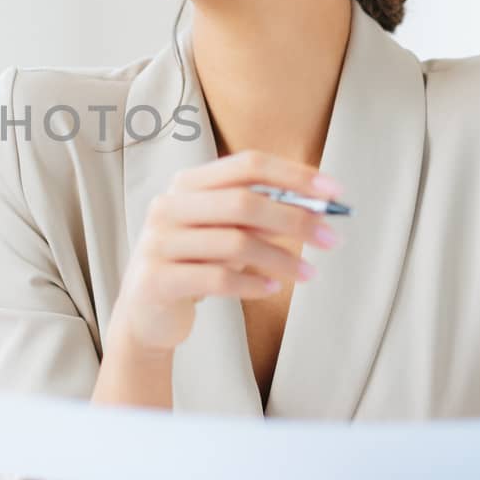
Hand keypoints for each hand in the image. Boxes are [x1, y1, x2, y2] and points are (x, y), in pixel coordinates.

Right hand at [112, 148, 343, 353]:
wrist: (146, 314)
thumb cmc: (194, 265)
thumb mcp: (224, 233)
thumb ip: (258, 216)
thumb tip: (315, 209)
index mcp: (187, 184)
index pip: (247, 165)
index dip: (294, 175)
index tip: (334, 192)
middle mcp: (168, 206)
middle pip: (243, 201)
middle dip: (295, 219)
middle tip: (331, 238)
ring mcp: (158, 243)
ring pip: (235, 242)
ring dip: (281, 259)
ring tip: (308, 274)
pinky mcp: (157, 280)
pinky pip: (218, 278)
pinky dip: (252, 283)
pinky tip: (272, 289)